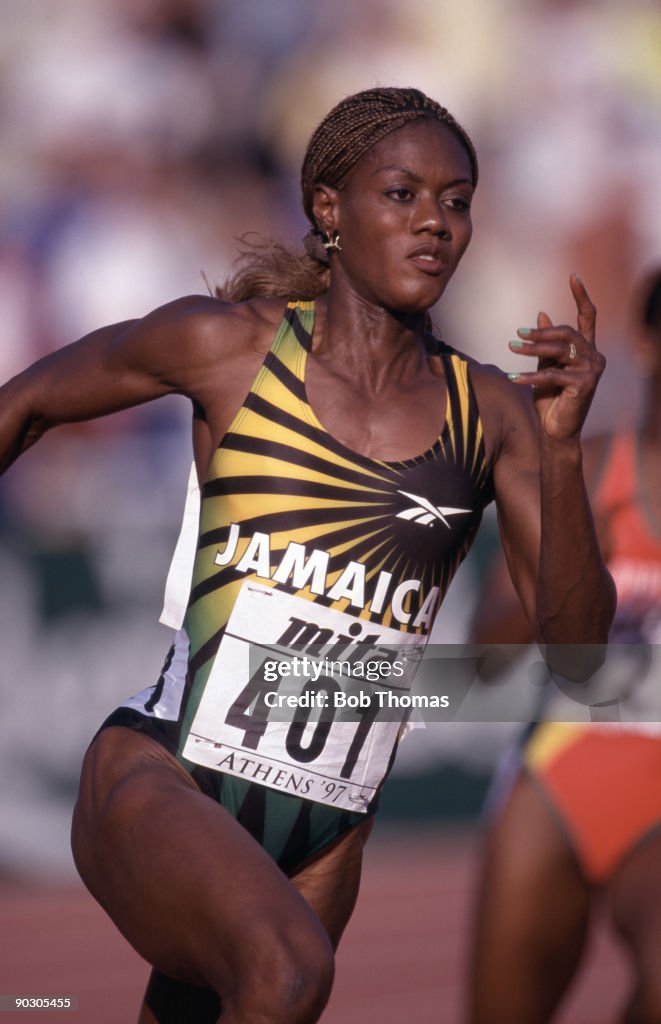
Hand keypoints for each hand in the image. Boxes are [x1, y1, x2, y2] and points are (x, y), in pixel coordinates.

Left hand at [508, 275, 604, 443]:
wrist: (555, 432)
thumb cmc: (550, 399)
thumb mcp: (545, 366)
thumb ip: (546, 343)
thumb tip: (541, 314)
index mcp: (586, 349)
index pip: (588, 317)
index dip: (581, 296)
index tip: (573, 276)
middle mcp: (594, 356)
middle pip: (566, 333)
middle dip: (540, 333)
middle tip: (517, 335)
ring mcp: (592, 370)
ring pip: (559, 350)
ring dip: (532, 350)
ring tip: (511, 349)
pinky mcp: (584, 384)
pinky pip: (553, 374)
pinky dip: (531, 376)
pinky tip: (513, 378)